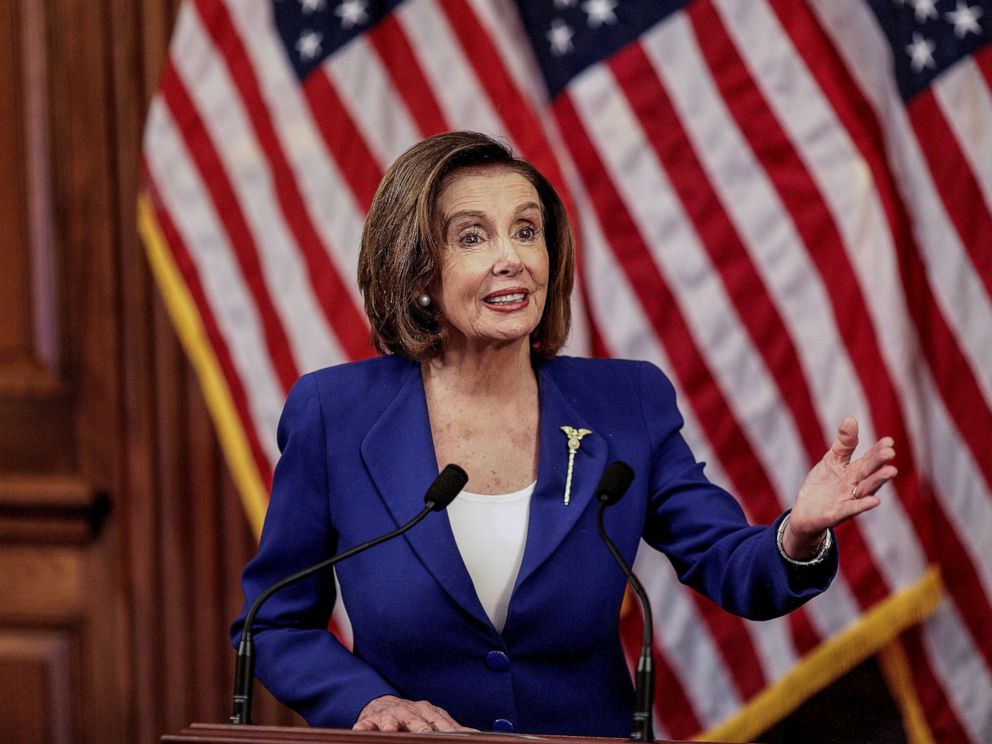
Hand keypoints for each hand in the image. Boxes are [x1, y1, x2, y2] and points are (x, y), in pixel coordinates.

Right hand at [353, 695, 473, 732]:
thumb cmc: (413, 718)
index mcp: (427, 712)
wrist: (384, 706)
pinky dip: (364, 726)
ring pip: (391, 720)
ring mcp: (390, 715)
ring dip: (391, 725)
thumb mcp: (432, 719)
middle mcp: (409, 711)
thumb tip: (476, 734)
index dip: (449, 731)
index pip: (440, 723)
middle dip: (421, 728)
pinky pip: (366, 723)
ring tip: (390, 730)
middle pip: (417, 721)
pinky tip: (362, 730)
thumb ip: (449, 727)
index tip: (459, 738)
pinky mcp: (370, 720)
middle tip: (426, 735)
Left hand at [784, 416, 896, 559]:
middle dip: (879, 463)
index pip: (869, 459)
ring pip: (866, 489)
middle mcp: (856, 485)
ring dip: (877, 481)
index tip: (889, 441)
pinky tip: (874, 501)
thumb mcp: (832, 459)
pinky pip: (852, 509)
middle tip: (890, 453)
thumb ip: (844, 443)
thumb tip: (852, 418)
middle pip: (869, 472)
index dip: (878, 450)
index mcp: (854, 471)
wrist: (806, 511)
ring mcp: (849, 499)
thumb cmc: (823, 484)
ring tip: (891, 471)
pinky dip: (862, 505)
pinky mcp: (839, 513)